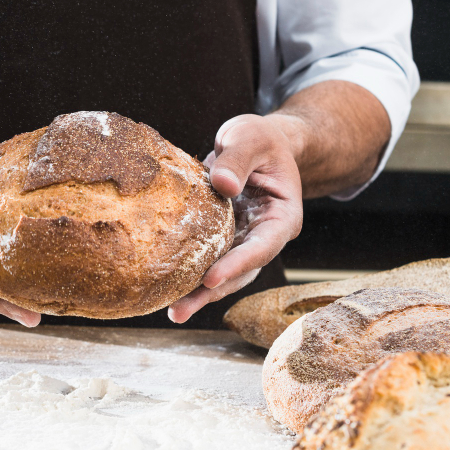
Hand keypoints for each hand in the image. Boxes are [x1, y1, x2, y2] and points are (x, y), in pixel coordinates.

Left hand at [168, 114, 302, 323]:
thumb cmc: (260, 139)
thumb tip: (223, 185)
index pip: (261, 247)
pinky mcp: (223, 238)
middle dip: (212, 292)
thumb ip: (238, 159)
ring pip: (224, 273)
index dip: (236, 265)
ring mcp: (243, 240)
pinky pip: (208, 259)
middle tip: (180, 309)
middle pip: (241, 272)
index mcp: (282, 217)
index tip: (210, 278)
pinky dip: (190, 273)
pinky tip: (167, 287)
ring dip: (199, 293)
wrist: (256, 143)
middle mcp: (264, 236)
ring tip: (173, 311)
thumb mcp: (252, 138)